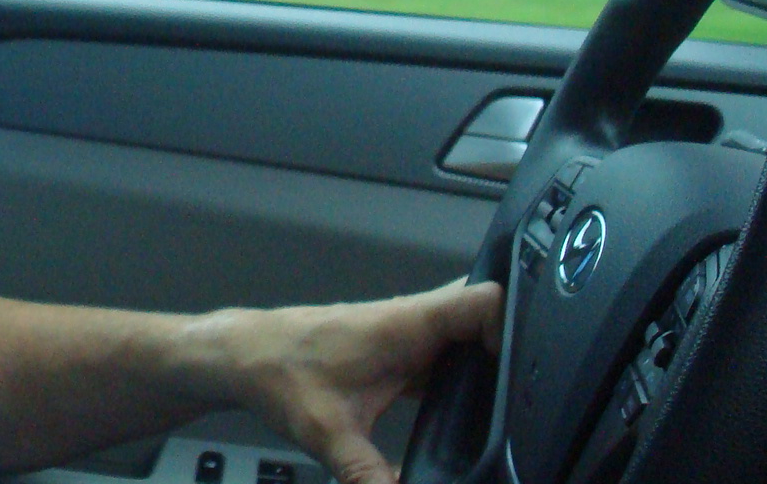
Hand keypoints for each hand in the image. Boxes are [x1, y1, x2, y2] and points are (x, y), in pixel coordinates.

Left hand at [225, 280, 502, 483]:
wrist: (240, 356)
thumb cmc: (276, 372)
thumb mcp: (327, 434)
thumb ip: (367, 473)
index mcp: (404, 324)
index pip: (483, 299)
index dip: (516, 324)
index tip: (524, 367)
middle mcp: (410, 322)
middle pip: (481, 314)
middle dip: (510, 343)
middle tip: (526, 385)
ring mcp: (404, 334)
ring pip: (464, 333)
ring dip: (485, 359)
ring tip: (508, 398)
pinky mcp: (394, 350)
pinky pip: (443, 352)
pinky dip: (460, 372)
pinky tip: (468, 404)